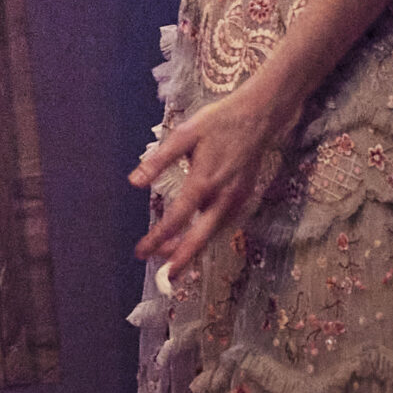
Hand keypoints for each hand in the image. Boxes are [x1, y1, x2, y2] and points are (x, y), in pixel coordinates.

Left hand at [130, 84, 286, 277]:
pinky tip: (194, 236)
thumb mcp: (184, 135)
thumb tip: (134, 182)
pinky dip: (207, 234)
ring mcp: (237, 199)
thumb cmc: (218, 122)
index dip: (158, 238)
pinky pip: (222, 223)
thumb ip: (159, 160)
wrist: (259, 116)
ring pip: (213, 233)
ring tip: (171, 257)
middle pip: (200, 238)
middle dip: (181, 259)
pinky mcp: (243, 197)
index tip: (141, 252)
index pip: (177, 219)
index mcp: (204, 181)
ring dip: (194, 247)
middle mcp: (223, 197)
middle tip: (163, 276)